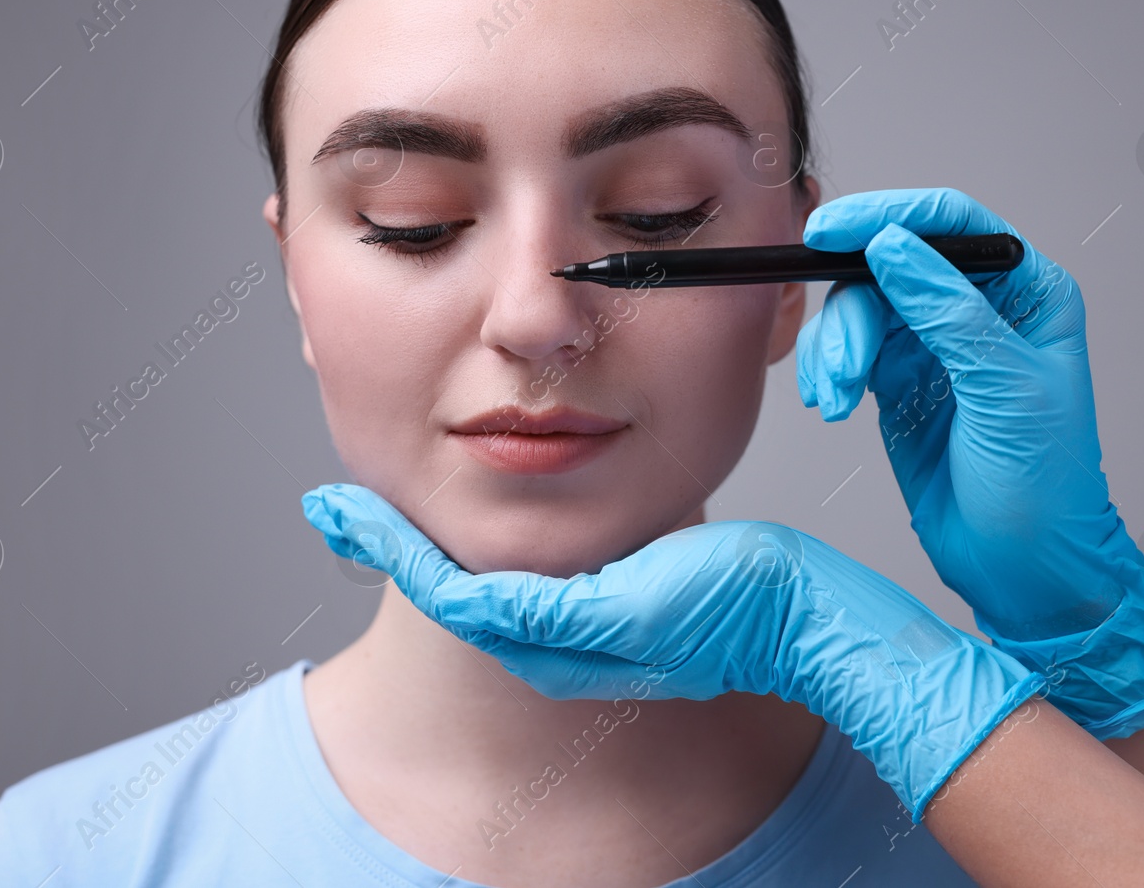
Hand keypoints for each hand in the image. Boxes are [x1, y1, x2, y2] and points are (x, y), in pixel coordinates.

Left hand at [302, 481, 1039, 819]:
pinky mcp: (617, 595)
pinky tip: (481, 514)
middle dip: (395, 542)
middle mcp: (560, 637)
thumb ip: (549, 613)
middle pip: (452, 586)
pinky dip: (486, 544)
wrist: (811, 620)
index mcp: (554, 642)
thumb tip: (464, 604)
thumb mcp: (632, 609)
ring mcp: (588, 618)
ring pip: (484, 579)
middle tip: (340, 501)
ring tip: (389, 501)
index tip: (332, 509)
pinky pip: (528, 574)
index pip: (445, 594)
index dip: (385, 547)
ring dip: (431, 540)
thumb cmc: (736, 609)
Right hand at [795, 187, 1143, 736]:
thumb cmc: (1046, 490)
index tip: (831, 230)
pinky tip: (833, 405)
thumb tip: (894, 245)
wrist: (1025, 570)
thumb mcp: (1006, 391)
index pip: (952, 223)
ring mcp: (934, 345)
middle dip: (853, 308)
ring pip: (861, 308)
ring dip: (836, 347)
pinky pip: (848, 351)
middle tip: (840, 359)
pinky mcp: (899, 383)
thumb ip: (950, 313)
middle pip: (889, 264)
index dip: (888, 216)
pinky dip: (829, 370)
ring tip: (835, 397)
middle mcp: (979, 309)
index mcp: (1028, 293)